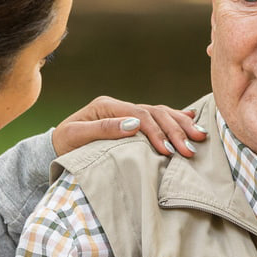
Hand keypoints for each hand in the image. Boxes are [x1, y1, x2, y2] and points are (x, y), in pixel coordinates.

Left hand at [53, 96, 206, 157]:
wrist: (57, 147)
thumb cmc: (64, 144)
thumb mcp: (76, 136)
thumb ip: (103, 129)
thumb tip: (133, 124)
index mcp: (108, 105)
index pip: (140, 115)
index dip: (156, 132)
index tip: (168, 151)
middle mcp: (120, 106)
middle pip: (155, 112)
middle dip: (175, 130)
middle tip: (191, 148)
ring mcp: (127, 112)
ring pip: (161, 113)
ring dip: (181, 125)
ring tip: (199, 136)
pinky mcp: (132, 121)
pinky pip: (158, 117)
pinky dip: (175, 117)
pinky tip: (190, 118)